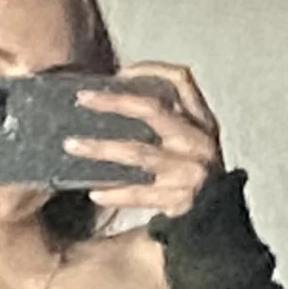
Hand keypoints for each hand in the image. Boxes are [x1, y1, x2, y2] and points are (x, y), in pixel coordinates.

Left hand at [64, 60, 223, 216]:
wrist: (216, 218)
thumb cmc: (190, 170)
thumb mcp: (189, 139)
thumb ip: (165, 118)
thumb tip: (112, 94)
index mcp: (202, 120)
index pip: (181, 80)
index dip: (150, 70)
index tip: (119, 73)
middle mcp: (199, 142)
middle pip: (153, 110)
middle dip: (114, 101)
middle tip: (82, 99)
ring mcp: (190, 171)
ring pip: (138, 153)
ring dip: (101, 148)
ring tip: (71, 145)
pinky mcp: (179, 199)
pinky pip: (140, 194)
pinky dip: (115, 193)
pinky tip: (95, 192)